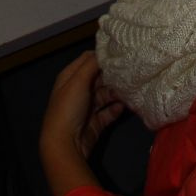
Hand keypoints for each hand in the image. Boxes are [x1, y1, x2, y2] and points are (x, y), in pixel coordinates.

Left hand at [39, 51, 124, 195]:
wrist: (65, 144)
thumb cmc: (69, 108)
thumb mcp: (78, 81)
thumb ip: (92, 64)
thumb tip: (105, 51)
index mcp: (69, 78)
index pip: (87, 60)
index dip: (102, 56)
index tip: (121, 54)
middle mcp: (77, 90)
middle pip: (98, 77)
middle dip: (113, 75)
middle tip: (131, 71)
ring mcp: (86, 107)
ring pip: (105, 95)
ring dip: (117, 93)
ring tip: (131, 90)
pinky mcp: (95, 122)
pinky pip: (108, 112)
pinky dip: (116, 109)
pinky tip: (124, 107)